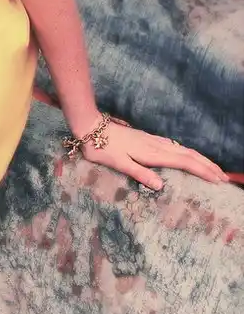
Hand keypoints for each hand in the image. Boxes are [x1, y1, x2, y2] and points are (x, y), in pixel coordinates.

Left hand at [78, 115, 229, 190]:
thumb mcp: (119, 163)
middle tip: (223, 176)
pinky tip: (185, 154)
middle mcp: (155, 145)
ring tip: (211, 167)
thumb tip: (160, 186)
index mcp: (151, 153)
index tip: (218, 179)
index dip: (202, 171)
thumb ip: (139, 173)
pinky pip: (172, 146)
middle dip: (206, 165)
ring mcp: (151, 140)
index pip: (183, 162)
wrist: (90, 127)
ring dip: (198, 158)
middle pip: (187, 154)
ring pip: (181, 149)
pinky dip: (185, 152)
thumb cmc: (102, 148)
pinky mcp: (146, 138)